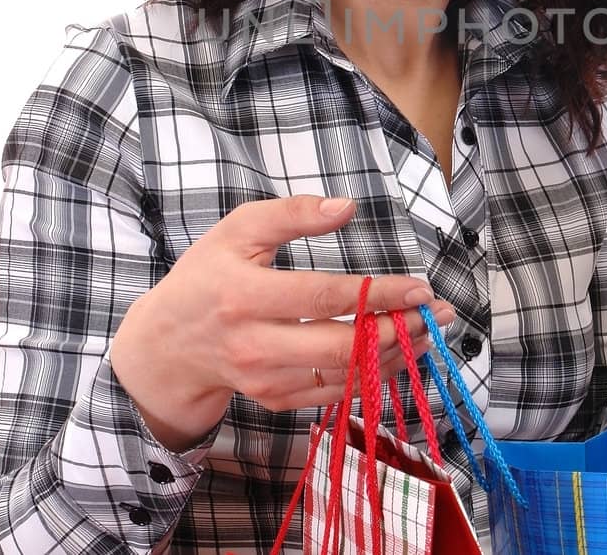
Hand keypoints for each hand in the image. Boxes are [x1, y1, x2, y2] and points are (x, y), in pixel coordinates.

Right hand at [110, 195, 455, 448]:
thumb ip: (290, 215)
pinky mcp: (274, 400)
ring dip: (394, 355)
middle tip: (439, 314)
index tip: (420, 287)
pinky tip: (398, 354)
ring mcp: (264, 379)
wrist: (167, 344)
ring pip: (342, 375)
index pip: (323, 297)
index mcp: (244, 296)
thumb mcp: (236, 231)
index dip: (378, 294)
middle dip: (398, 330)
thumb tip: (346, 207)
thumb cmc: (207, 277)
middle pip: (340, 344)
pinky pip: (333, 393)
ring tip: (429, 332)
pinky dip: (371, 375)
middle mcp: (254, 344)